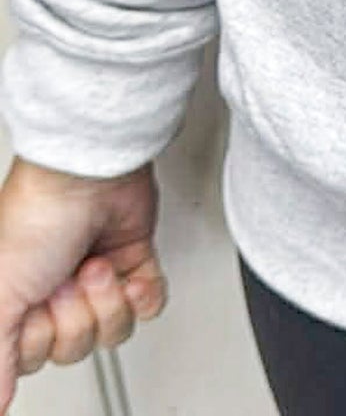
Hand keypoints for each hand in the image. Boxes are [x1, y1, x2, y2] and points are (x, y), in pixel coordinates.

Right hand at [0, 156, 166, 410]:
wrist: (90, 171)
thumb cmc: (37, 217)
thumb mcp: (0, 296)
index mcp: (16, 300)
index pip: (33, 359)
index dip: (40, 339)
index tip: (34, 307)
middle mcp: (53, 290)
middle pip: (73, 348)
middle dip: (75, 315)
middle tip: (64, 280)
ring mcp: (95, 276)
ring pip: (112, 331)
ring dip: (108, 300)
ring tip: (95, 266)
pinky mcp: (132, 260)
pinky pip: (148, 305)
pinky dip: (143, 293)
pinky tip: (128, 275)